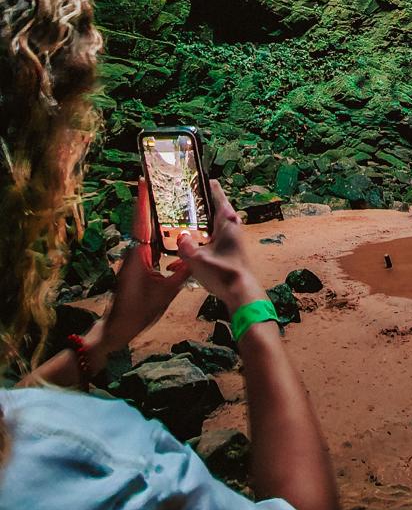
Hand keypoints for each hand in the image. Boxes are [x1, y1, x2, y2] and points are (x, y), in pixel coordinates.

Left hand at [94, 178, 189, 355]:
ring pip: (146, 232)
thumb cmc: (138, 312)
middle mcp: (135, 252)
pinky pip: (149, 244)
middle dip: (150, 202)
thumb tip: (196, 254)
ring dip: (153, 216)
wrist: (117, 329)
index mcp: (138, 254)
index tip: (143, 180)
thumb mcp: (165, 293)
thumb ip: (182, 273)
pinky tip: (169, 230)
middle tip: (160, 182)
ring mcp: (135, 258)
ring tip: (167, 199)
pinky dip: (158, 234)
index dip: (143, 200)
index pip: (142, 221)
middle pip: (143, 222)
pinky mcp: (137, 266)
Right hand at [177, 180, 265, 312]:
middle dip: (196, 204)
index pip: (215, 192)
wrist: (241, 293)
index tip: (190, 178)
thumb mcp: (197, 259)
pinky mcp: (230, 248)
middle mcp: (232, 224)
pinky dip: (201, 237)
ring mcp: (232, 236)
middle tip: (177, 201)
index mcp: (226, 219)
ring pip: (212, 222)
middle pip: (212, 206)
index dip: (203, 183)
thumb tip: (180, 237)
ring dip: (197, 223)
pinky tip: (186, 250)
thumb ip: (185, 245)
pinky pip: (213, 236)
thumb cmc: (222, 272)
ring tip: (178, 223)